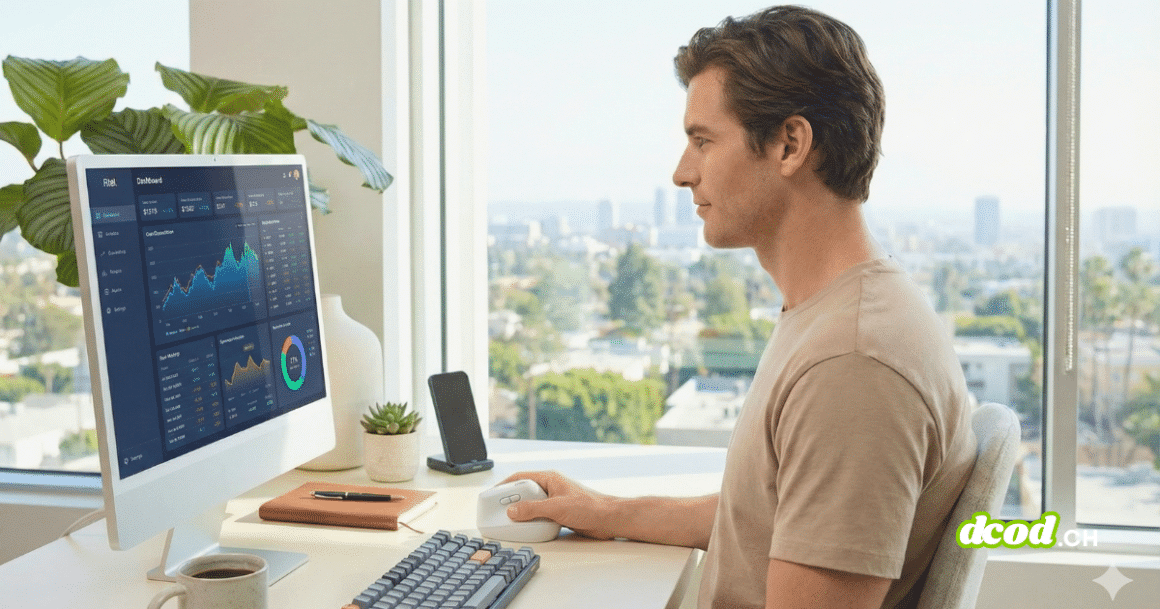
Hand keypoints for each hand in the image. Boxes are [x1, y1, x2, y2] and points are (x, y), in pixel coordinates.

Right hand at [499, 471, 618, 539]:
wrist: (608, 519)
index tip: (491, 496)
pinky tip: (527, 528)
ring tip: (509, 522)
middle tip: (496, 512)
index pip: (519, 478)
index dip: (503, 486)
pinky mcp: (558, 513)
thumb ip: (533, 509)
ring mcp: (554, 501)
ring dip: (521, 514)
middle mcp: (550, 488)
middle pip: (523, 493)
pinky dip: (531, 522)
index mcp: (549, 478)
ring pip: (530, 506)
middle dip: (510, 502)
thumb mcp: (557, 508)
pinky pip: (539, 516)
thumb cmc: (589, 507)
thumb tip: (512, 511)